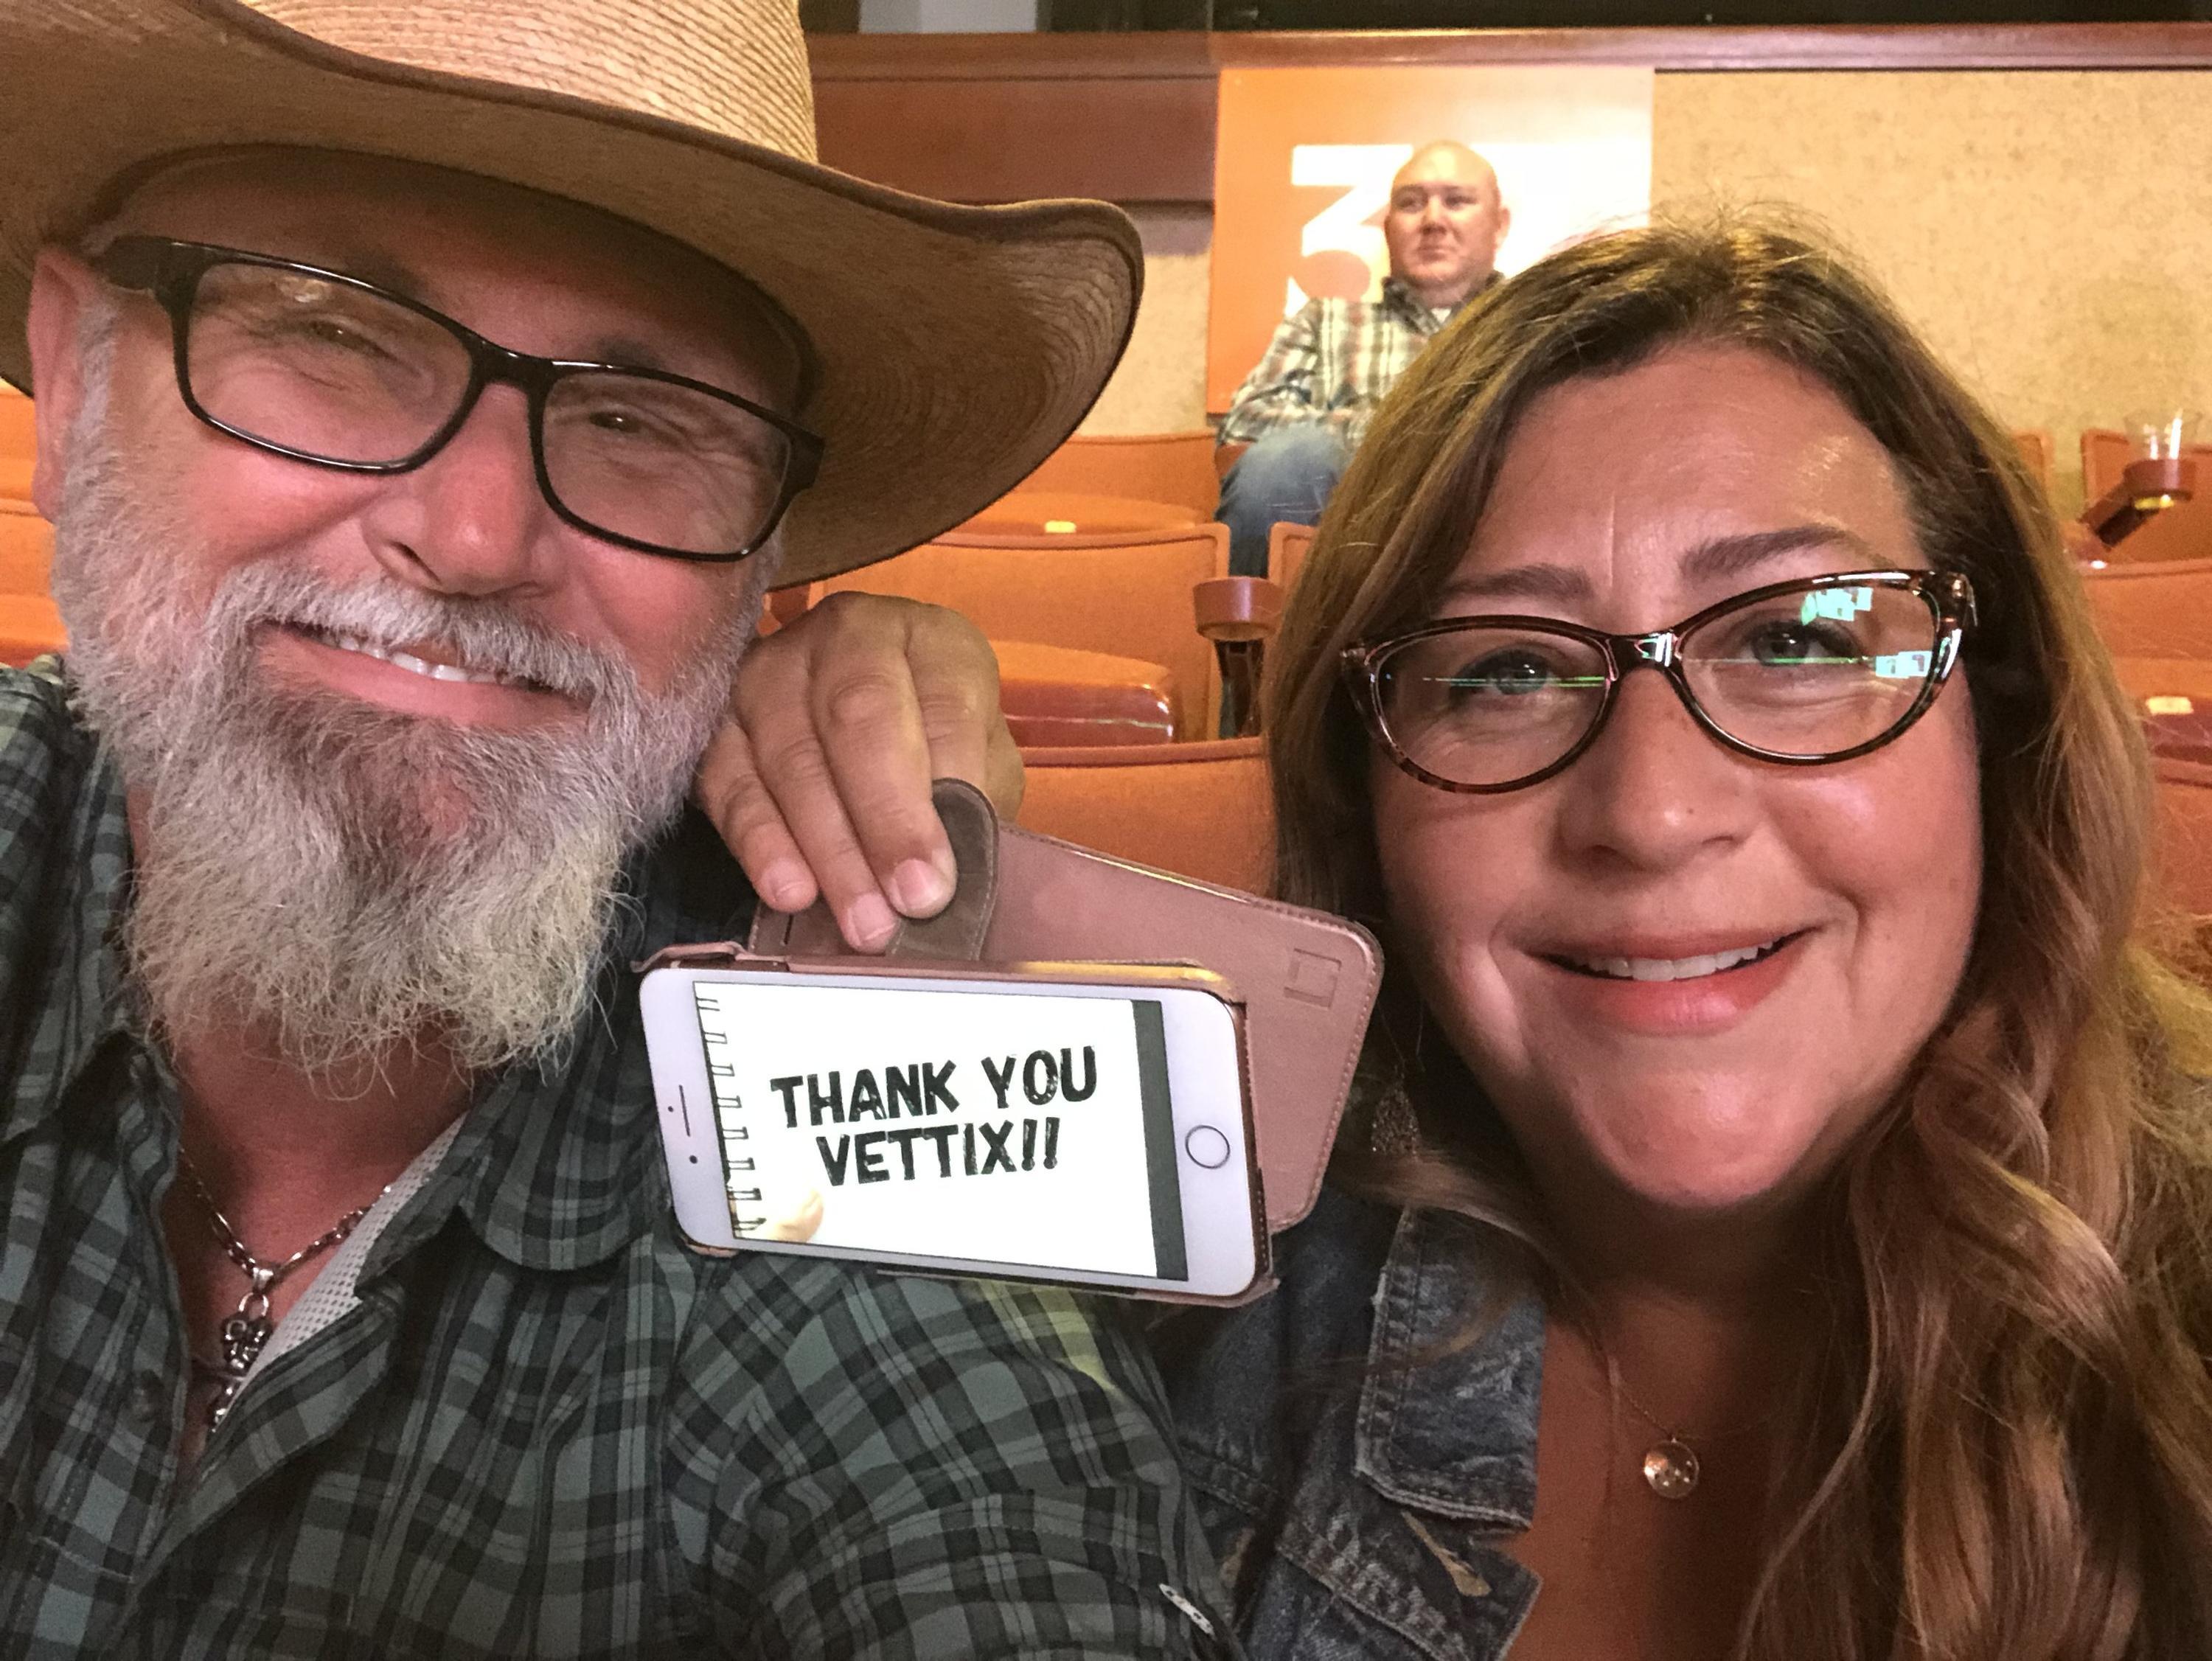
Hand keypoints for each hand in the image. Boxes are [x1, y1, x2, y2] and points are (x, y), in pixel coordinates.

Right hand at [696, 591, 1022, 951]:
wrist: (860, 728)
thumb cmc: (932, 748)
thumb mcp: (977, 763)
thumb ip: (973, 802)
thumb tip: (943, 870)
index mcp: (930, 640)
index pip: (941, 705)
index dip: (946, 793)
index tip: (940, 878)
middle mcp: (846, 637)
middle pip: (859, 718)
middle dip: (883, 821)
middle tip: (901, 904)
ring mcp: (771, 670)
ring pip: (792, 755)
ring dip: (827, 849)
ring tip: (858, 920)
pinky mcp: (716, 719)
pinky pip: (729, 781)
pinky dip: (759, 842)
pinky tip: (789, 891)